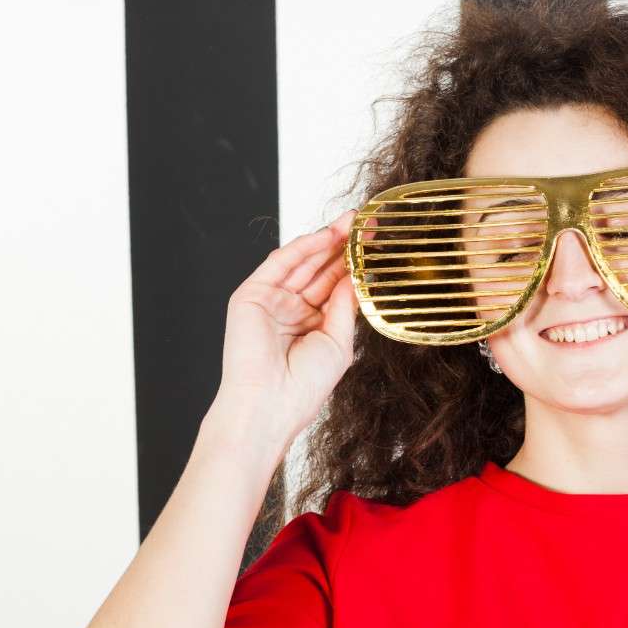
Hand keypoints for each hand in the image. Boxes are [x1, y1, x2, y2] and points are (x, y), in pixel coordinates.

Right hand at [216, 208, 359, 439]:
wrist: (271, 404)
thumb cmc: (304, 386)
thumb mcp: (338, 341)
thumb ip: (345, 306)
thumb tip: (354, 276)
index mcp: (312, 326)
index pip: (334, 286)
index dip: (353, 265)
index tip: (375, 246)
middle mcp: (291, 311)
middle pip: (319, 270)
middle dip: (342, 246)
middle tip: (366, 225)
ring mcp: (271, 301)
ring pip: (301, 262)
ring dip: (326, 240)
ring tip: (351, 222)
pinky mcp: (252, 295)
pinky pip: (280, 263)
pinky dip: (303, 247)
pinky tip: (326, 236)